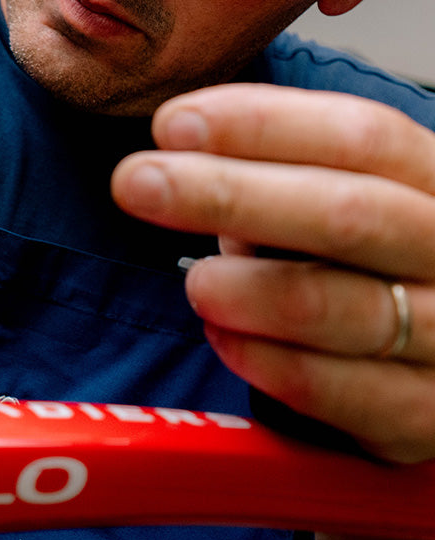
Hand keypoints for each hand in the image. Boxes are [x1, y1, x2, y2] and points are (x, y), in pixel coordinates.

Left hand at [112, 83, 434, 463]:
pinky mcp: (430, 416)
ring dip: (249, 291)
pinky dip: (271, 363)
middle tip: (135, 182)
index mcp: (432, 179)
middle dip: (227, 194)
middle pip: (347, 214)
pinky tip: (224, 338)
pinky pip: (347, 394)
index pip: (359, 135)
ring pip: (345, 307)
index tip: (172, 123)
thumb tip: (182, 163)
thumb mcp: (344, 197)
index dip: (260, 124)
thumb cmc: (369, 259)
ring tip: (196, 282)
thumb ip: (281, 177)